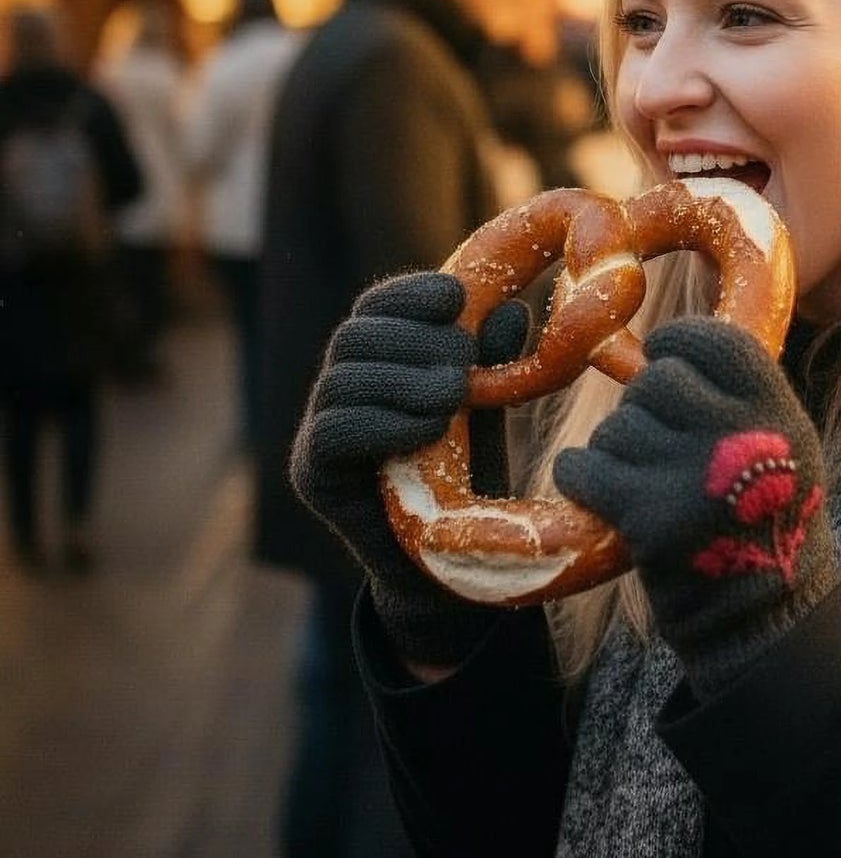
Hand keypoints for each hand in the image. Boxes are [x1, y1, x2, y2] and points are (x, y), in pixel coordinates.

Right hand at [289, 271, 530, 665]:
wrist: (446, 564)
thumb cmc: (467, 474)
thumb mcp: (487, 409)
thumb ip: (490, 363)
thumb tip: (511, 309)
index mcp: (376, 360)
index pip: (375, 306)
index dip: (409, 293)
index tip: (455, 296)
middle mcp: (338, 388)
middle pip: (353, 335)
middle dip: (413, 338)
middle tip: (464, 363)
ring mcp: (317, 430)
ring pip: (341, 379)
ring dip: (404, 380)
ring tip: (455, 397)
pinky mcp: (312, 475)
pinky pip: (333, 432)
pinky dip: (386, 423)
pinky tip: (430, 430)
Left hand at [554, 317, 837, 695]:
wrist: (767, 619)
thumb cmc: (766, 523)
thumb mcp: (783, 445)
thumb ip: (737, 398)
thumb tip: (665, 353)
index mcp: (775, 409)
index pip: (710, 340)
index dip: (676, 345)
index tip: (662, 361)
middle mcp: (737, 433)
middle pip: (653, 382)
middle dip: (643, 409)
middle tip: (656, 446)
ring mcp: (691, 474)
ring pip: (615, 428)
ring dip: (616, 452)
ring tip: (643, 484)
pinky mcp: (648, 517)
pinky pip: (583, 466)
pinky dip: (581, 478)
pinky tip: (603, 496)